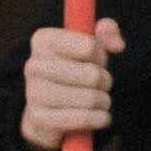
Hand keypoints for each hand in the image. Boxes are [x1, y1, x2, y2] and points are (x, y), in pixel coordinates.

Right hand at [20, 19, 123, 150]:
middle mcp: (33, 65)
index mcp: (43, 40)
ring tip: (97, 100)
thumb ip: (107, 31)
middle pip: (93, 75)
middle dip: (105, 81)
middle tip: (100, 84)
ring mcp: (33, 93)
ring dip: (103, 101)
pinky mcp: (38, 119)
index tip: (95, 60)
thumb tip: (118, 45)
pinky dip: (99, 118)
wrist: (49, 109)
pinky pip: (83, 119)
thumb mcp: (91, 44)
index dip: (101, 56)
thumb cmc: (75, 69)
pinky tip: (98, 116)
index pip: (90, 46)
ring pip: (91, 98)